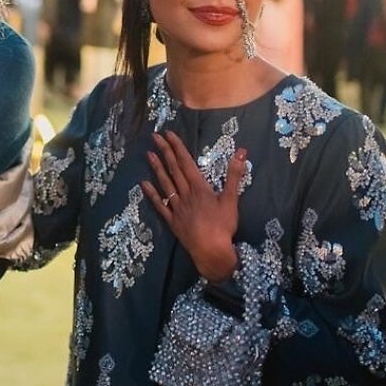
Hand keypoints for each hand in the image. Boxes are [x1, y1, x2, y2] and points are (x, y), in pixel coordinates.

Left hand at [141, 131, 248, 282]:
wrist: (211, 250)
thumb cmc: (223, 225)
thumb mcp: (232, 199)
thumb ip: (234, 174)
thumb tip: (241, 151)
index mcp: (199, 188)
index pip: (186, 162)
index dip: (177, 147)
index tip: (169, 134)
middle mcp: (185, 194)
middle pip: (174, 169)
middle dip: (165, 152)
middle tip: (155, 137)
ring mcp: (177, 207)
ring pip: (165, 184)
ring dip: (157, 168)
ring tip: (148, 154)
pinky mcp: (172, 220)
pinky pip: (160, 205)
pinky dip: (152, 194)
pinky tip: (144, 184)